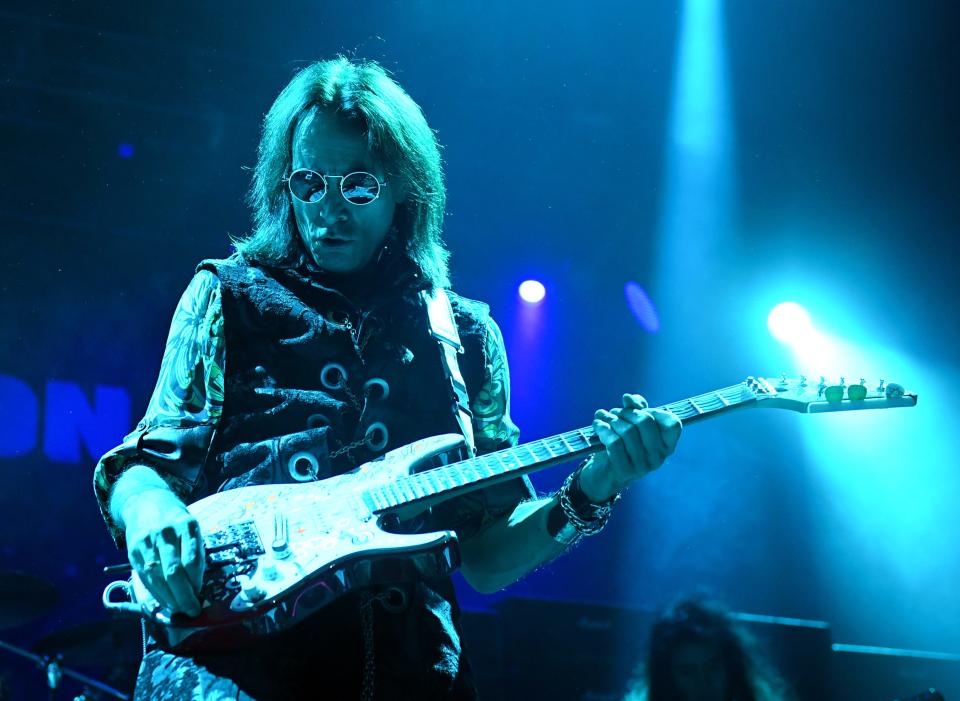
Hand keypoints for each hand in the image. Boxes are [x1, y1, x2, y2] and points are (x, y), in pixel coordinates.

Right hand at [122, 489, 204, 616]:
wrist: (145, 502)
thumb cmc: (175, 519)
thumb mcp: (191, 527)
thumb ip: (194, 552)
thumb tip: (196, 586)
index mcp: (186, 525)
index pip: (192, 560)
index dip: (196, 582)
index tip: (200, 594)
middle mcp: (165, 533)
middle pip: (174, 571)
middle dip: (184, 595)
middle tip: (192, 609)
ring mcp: (147, 542)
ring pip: (157, 577)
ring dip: (169, 598)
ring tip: (179, 609)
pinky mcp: (133, 550)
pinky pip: (145, 576)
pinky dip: (155, 592)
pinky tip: (164, 600)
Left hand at [580, 393, 681, 501]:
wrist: (604, 472)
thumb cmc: (622, 444)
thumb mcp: (631, 425)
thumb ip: (635, 408)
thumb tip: (629, 398)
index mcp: (666, 446)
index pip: (672, 423)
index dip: (655, 412)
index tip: (640, 411)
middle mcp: (658, 458)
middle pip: (645, 422)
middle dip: (626, 412)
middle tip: (615, 413)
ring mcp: (643, 467)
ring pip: (627, 431)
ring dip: (612, 419)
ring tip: (603, 417)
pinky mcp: (625, 471)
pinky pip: (614, 443)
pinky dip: (604, 430)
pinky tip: (598, 425)